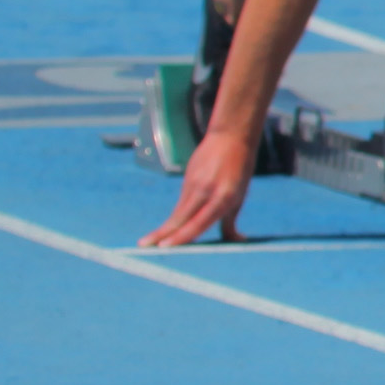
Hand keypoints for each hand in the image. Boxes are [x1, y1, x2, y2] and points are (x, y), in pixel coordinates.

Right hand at [140, 124, 257, 246]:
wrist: (230, 137)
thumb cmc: (240, 170)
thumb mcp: (239, 195)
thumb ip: (231, 220)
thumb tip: (237, 241)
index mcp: (224, 197)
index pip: (200, 221)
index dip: (183, 235)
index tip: (166, 247)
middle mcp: (206, 192)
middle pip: (181, 218)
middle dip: (163, 234)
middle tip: (145, 247)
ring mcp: (194, 184)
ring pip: (178, 212)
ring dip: (163, 229)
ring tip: (147, 243)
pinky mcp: (187, 179)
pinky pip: (180, 203)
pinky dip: (174, 219)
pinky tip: (164, 231)